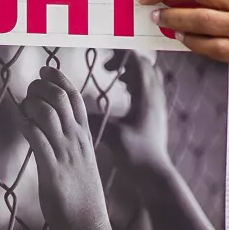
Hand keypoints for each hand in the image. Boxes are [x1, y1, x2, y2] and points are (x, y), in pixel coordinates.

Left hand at [17, 66, 113, 229]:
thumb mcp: (79, 161)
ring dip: (31, 103)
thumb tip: (51, 126)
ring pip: (48, 113)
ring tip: (23, 107)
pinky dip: (26, 125)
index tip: (44, 69)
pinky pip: (38, 139)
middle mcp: (77, 141)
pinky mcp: (53, 171)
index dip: (59, 79)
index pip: (75, 97)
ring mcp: (66, 154)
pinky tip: (21, 122)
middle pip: (61, 98)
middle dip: (41, 87)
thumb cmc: (81, 194)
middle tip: (29, 89)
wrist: (89, 224)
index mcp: (84, 137)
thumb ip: (69, 142)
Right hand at [101, 52, 168, 171]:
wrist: (155, 174)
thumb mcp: (112, 135)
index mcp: (146, 96)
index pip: (138, 61)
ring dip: (131, 71)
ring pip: (147, 75)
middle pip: (144, 64)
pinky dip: (134, 83)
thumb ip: (93, 118)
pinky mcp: (156, 112)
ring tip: (114, 77)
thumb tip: (71, 103)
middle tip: (106, 67)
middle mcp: (155, 96)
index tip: (103, 61)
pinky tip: (121, 93)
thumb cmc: (134, 155)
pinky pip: (148, 86)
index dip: (121, 55)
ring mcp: (158, 104)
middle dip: (125, 61)